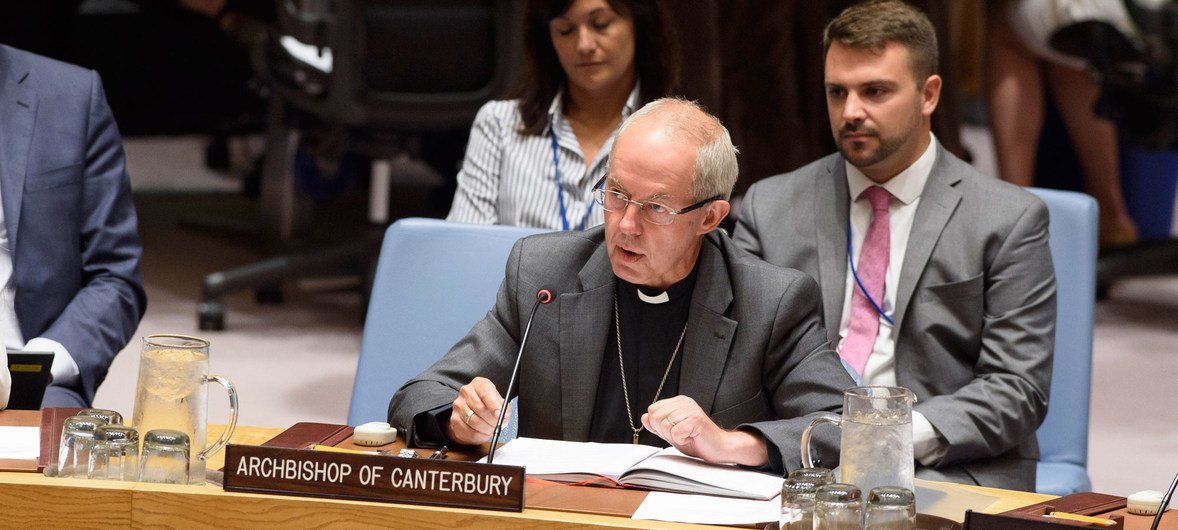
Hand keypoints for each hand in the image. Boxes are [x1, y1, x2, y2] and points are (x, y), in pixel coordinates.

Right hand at [446, 377, 511, 445]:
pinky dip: (479, 435)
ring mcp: (458, 406)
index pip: (485, 393)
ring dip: (486, 429)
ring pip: (474, 421)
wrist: (475, 412)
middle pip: (479, 408)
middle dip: (491, 420)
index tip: (499, 414)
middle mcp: (466, 392)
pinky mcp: (454, 419)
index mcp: (478, 384)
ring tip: (491, 429)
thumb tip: (503, 414)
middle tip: (497, 425)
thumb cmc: (489, 405)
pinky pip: (468, 431)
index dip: (493, 405)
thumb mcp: (499, 402)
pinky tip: (483, 433)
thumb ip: (503, 407)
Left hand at [641, 395, 767, 466]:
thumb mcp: (673, 433)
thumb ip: (658, 426)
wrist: (719, 447)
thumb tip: (644, 417)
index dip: (657, 425)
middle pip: (656, 416)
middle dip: (664, 431)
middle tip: (680, 435)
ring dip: (673, 436)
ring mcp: (690, 410)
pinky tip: (691, 438)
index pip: (652, 410)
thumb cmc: (698, 440)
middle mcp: (684, 402)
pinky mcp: (695, 419)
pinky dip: (681, 440)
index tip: (672, 431)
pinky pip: (675, 432)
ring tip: (687, 436)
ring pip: (664, 425)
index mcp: (678, 402)